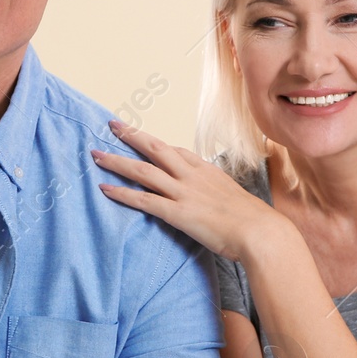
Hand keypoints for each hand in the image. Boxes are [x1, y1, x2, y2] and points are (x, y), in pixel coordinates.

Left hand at [92, 121, 282, 262]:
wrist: (261, 232)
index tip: (140, 138)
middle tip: (112, 125)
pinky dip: (121, 193)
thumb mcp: (234, 197)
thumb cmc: (253, 220)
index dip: (154, 143)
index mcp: (206, 170)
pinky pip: (143, 200)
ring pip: (142, 171)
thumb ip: (218, 193)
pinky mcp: (177, 213)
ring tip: (95, 155)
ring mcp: (183, 192)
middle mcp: (191, 176)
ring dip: (117, 161)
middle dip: (131, 135)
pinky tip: (104, 188)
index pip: (175, 150)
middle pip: (154, 148)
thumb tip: (214, 199)